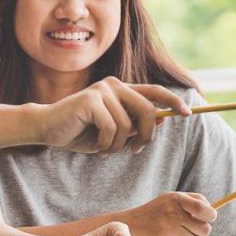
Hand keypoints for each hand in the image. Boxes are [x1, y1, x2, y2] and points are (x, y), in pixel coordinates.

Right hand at [36, 78, 189, 153]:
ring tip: (105, 149)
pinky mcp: (90, 100)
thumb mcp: (113, 132)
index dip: (173, 101)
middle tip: (136, 150)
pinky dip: (106, 144)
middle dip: (147, 135)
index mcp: (120, 90)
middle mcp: (113, 85)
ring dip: (119, 145)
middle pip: (147, 110)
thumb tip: (163, 120)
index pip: (154, 91)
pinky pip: (111, 128)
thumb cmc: (79, 132)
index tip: (188, 113)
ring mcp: (101, 91)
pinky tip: (96, 146)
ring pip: (128, 125)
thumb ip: (134, 125)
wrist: (47, 129)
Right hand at [127, 192, 216, 235]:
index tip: (209, 218)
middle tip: (190, 229)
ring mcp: (166, 227)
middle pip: (204, 229)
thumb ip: (192, 200)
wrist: (131, 224)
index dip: (211, 215)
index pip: (202, 207)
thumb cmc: (155, 212)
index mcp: (176, 199)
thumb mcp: (170, 198)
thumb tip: (212, 210)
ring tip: (177, 235)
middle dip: (200, 232)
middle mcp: (171, 212)